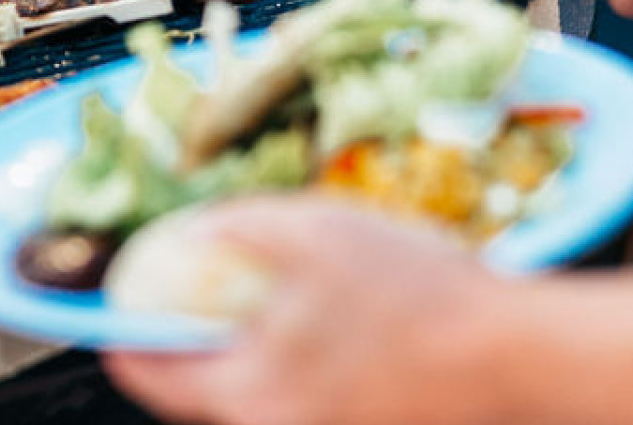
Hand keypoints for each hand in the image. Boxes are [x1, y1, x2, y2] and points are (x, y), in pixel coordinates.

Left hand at [103, 199, 507, 424]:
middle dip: (179, 351)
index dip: (119, 335)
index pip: (148, 376)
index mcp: (251, 396)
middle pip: (196, 396)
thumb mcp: (311, 231)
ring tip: (247, 308)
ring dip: (235, 360)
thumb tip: (187, 233)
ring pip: (249, 400)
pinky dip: (286, 369)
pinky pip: (297, 402)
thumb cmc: (422, 298)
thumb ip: (234, 229)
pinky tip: (311, 328)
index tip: (106, 311)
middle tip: (174, 307)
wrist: (526, 359)